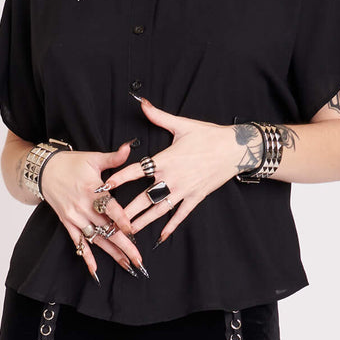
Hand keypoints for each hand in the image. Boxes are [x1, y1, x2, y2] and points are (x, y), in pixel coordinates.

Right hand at [40, 143, 146, 278]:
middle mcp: (83, 206)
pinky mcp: (68, 223)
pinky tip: (95, 271)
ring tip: (127, 265)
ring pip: (96, 239)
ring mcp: (75, 217)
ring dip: (112, 254)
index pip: (109, 207)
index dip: (121, 220)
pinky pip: (78, 242)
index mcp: (92, 189)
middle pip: (106, 229)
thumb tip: (130, 146)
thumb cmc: (71, 163)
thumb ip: (114, 157)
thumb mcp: (93, 158)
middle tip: (139, 260)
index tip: (132, 231)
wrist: (43, 170)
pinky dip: (86, 257)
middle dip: (124, 245)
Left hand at [99, 97, 237, 243]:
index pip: (136, 171)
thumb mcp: (182, 124)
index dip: (119, 179)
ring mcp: (183, 190)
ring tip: (129, 232)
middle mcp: (171, 178)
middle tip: (111, 220)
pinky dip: (171, 226)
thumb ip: (158, 116)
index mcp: (165, 160)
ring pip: (158, 209)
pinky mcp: (195, 197)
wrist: (235, 149)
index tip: (104, 187)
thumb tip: (142, 103)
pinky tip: (161, 236)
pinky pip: (180, 215)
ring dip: (143, 221)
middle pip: (143, 197)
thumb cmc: (209, 136)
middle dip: (126, 210)